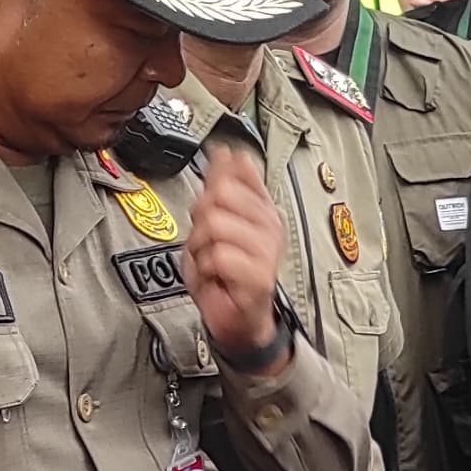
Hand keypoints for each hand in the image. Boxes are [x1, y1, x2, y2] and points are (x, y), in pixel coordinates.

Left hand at [185, 142, 286, 367]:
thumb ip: (220, 187)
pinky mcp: (260, 274)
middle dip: (201, 218)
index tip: (211, 192)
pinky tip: (216, 276)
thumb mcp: (215, 222)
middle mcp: (269, 224)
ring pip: (215, 225)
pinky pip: (218, 257)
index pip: (241, 171)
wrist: (237, 318)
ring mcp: (267, 249)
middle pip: (220, 195)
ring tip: (210, 260)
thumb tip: (224, 151)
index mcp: (261, 207)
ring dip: (201, 247)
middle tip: (206, 240)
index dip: (218, 176)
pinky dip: (206, 269)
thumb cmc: (226, 273)